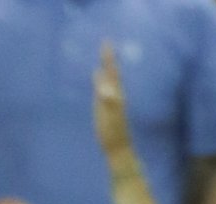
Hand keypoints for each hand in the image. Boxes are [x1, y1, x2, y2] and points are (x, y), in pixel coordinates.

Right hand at [93, 43, 134, 168]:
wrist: (118, 148)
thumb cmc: (112, 134)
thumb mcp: (109, 117)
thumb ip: (107, 100)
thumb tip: (104, 87)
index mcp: (115, 94)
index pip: (111, 71)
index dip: (108, 58)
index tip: (105, 42)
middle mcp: (114, 95)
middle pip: (111, 72)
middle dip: (107, 58)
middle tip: (105, 43)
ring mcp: (110, 102)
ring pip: (108, 80)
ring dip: (105, 67)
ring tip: (103, 57)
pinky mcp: (105, 109)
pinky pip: (103, 89)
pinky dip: (100, 80)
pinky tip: (97, 78)